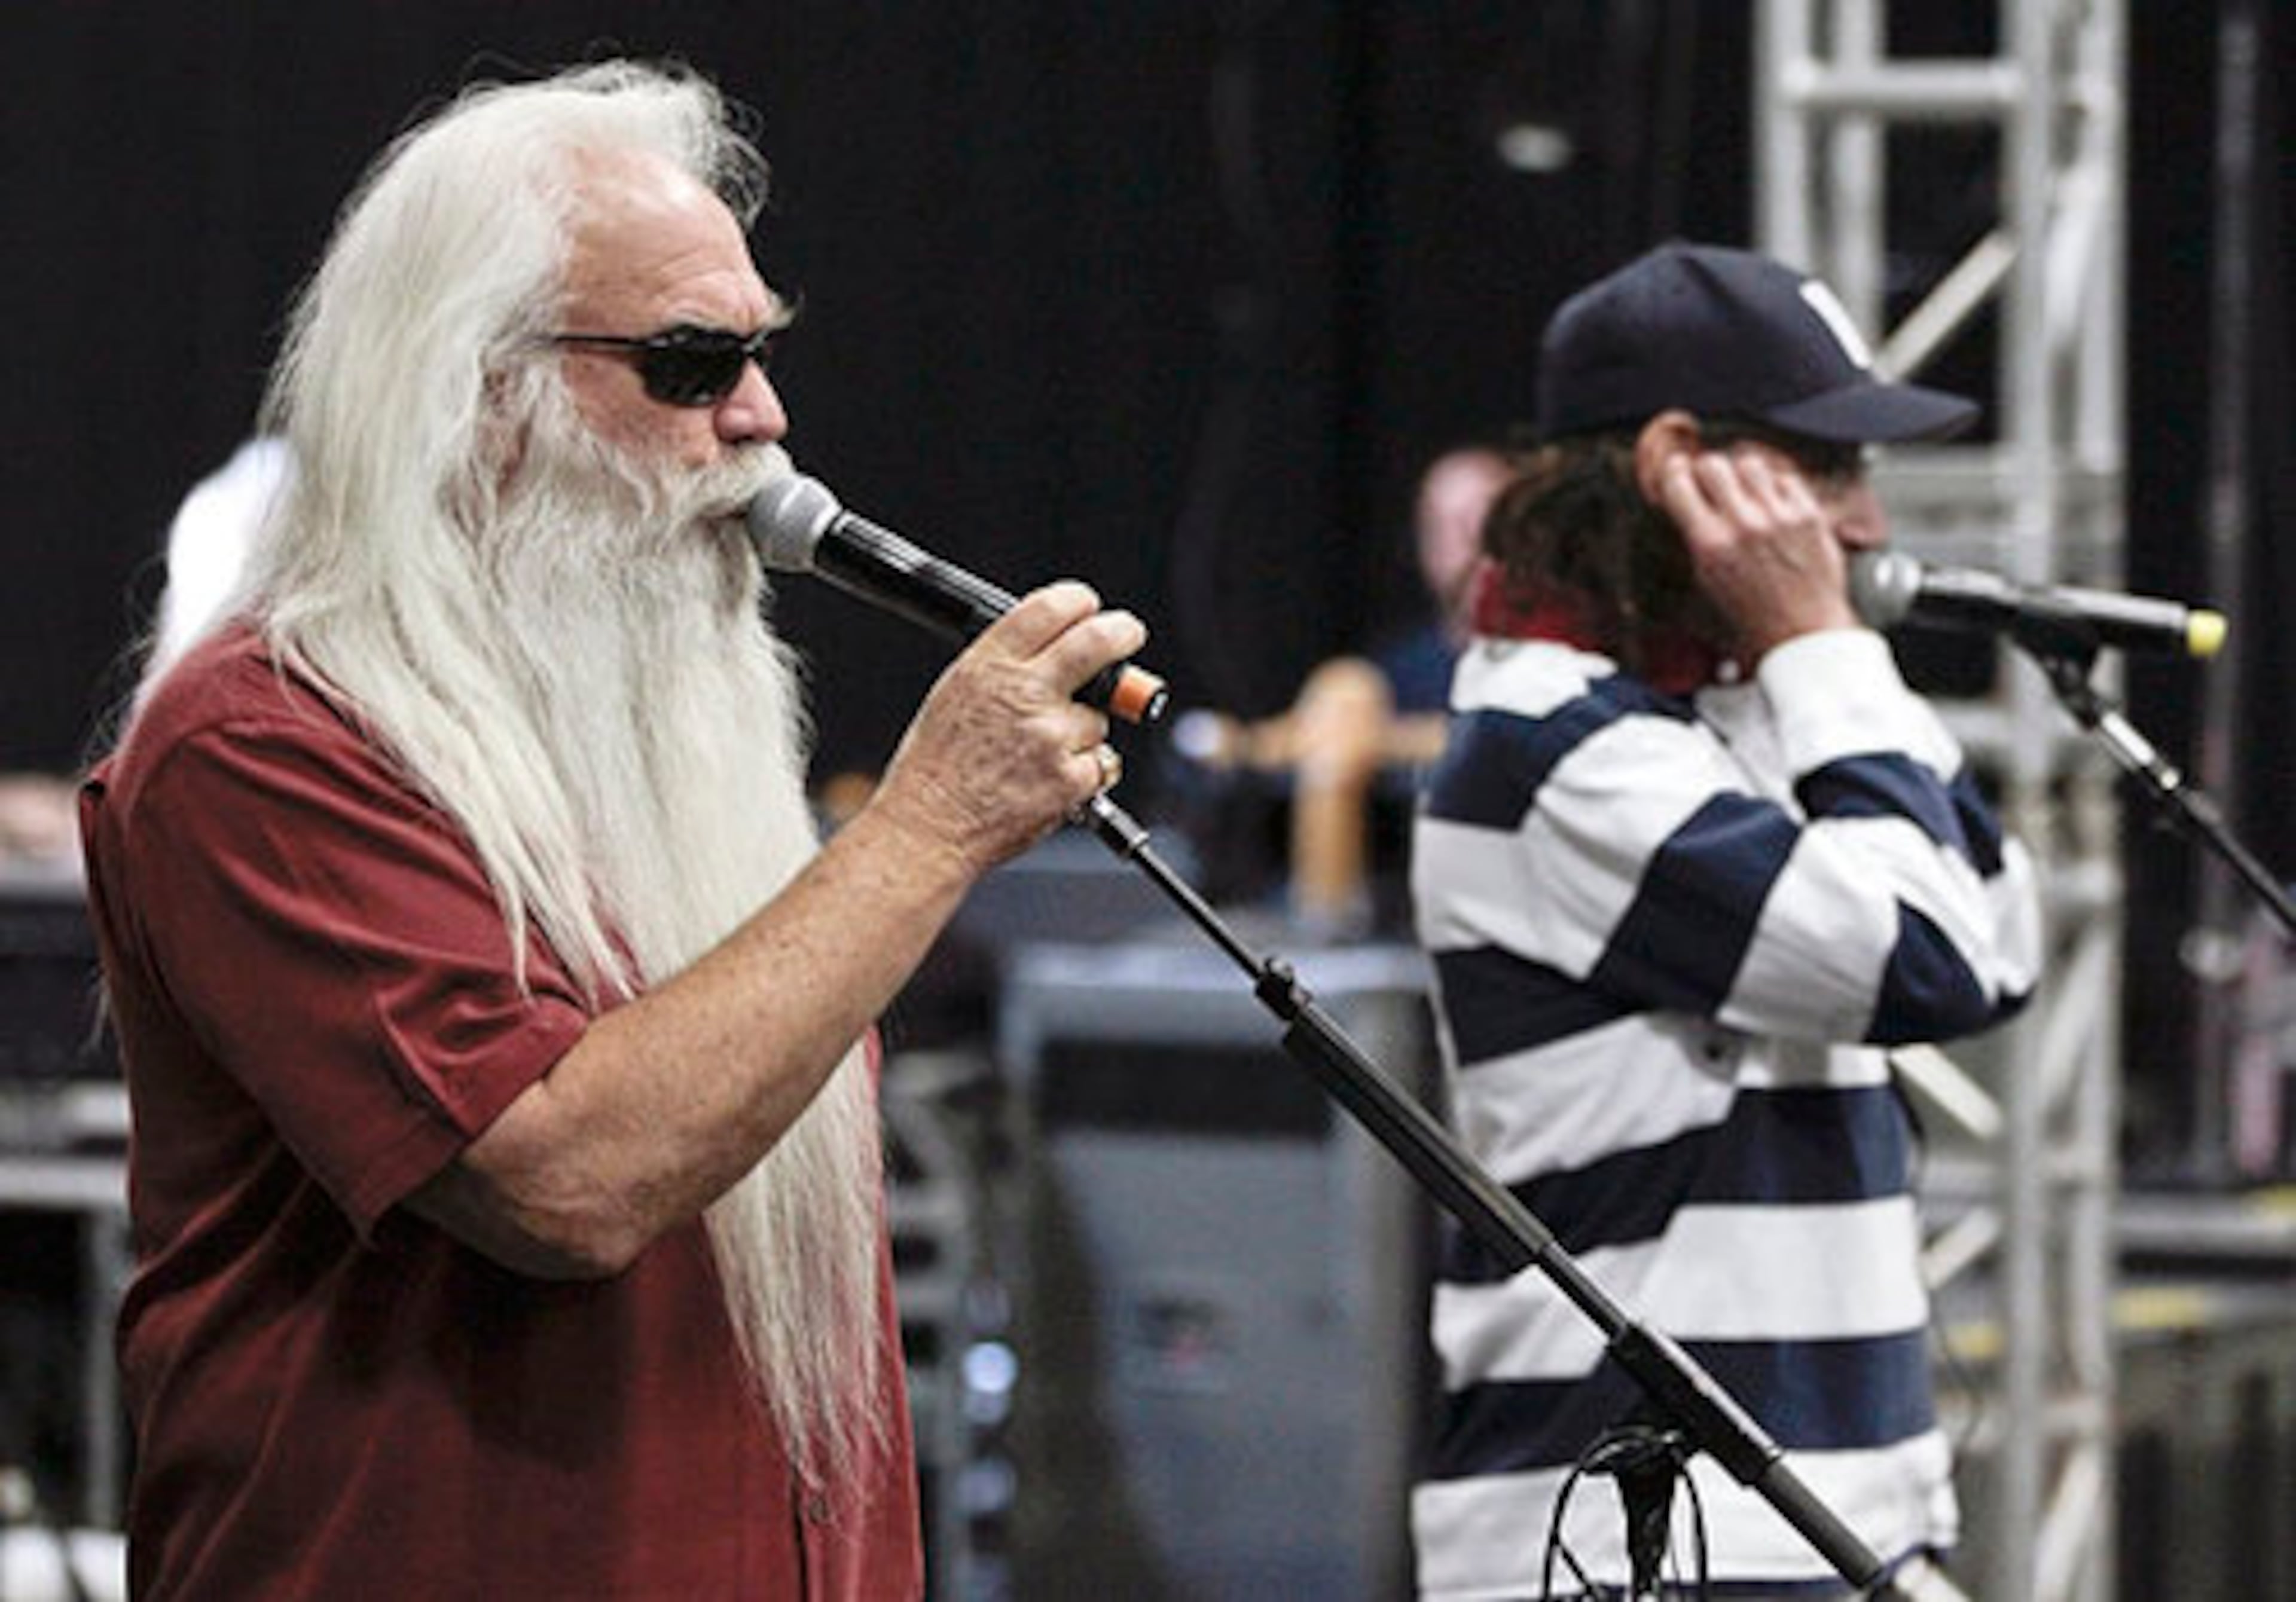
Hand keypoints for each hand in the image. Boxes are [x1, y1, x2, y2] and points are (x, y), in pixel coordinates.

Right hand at [868, 581, 1146, 875]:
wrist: (929, 827)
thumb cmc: (937, 767)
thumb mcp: (957, 692)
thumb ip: (1006, 665)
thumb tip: (1056, 645)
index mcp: (989, 665)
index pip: (1049, 608)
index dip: (1079, 602)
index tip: (1090, 607)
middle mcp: (1024, 692)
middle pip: (1098, 642)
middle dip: (1123, 632)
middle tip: (1128, 633)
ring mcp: (1051, 735)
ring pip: (1099, 717)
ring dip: (1083, 732)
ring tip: (1039, 755)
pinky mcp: (1071, 778)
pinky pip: (1102, 763)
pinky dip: (1085, 772)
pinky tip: (1047, 782)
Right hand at [1655, 440, 1860, 660]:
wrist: (1803, 633)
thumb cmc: (1751, 617)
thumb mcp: (1706, 581)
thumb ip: (1695, 537)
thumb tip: (1683, 500)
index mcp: (1710, 545)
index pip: (1679, 484)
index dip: (1674, 473)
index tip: (1677, 471)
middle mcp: (1744, 525)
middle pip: (1713, 465)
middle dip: (1706, 472)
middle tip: (1710, 483)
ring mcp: (1779, 518)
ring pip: (1750, 464)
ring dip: (1742, 475)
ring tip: (1745, 493)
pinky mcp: (1809, 516)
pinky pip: (1785, 479)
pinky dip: (1776, 487)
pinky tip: (1773, 505)